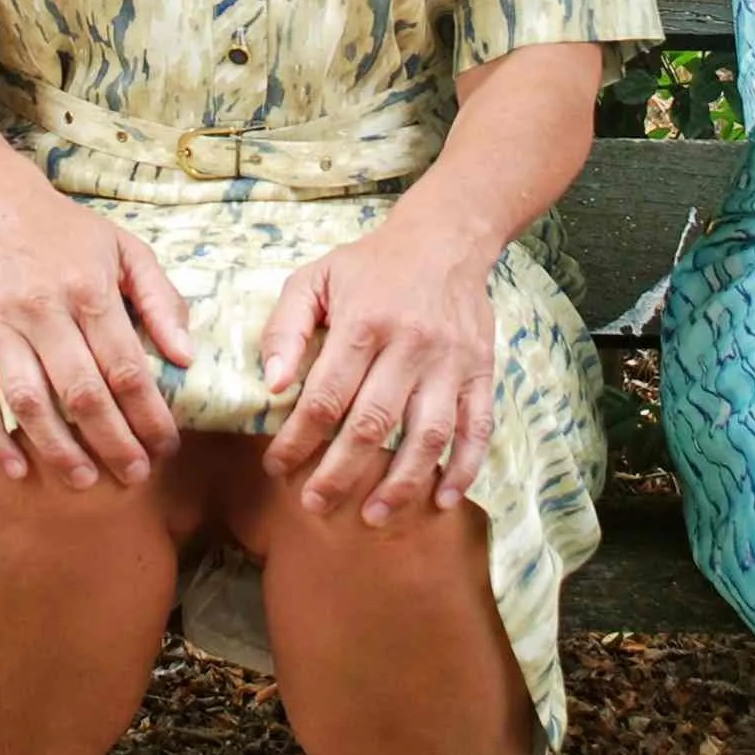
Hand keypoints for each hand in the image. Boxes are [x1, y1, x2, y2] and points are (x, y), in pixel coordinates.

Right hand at [0, 177, 195, 487]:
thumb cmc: (68, 232)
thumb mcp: (126, 249)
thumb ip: (161, 300)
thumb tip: (186, 357)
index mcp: (88, 288)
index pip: (126, 368)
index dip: (150, 416)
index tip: (166, 446)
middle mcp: (41, 309)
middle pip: (81, 393)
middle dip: (113, 443)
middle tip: (135, 475)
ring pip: (28, 401)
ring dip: (58, 449)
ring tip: (86, 480)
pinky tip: (17, 468)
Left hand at [258, 206, 498, 524]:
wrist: (445, 239)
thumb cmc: (370, 265)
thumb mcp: (314, 279)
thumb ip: (286, 328)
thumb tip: (273, 383)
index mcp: (364, 322)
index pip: (326, 396)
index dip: (299, 439)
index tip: (277, 467)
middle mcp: (409, 345)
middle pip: (372, 423)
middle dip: (340, 473)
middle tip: (314, 505)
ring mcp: (450, 362)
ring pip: (427, 435)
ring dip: (401, 483)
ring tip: (373, 516)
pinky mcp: (481, 372)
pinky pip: (477, 428)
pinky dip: (463, 468)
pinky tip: (441, 498)